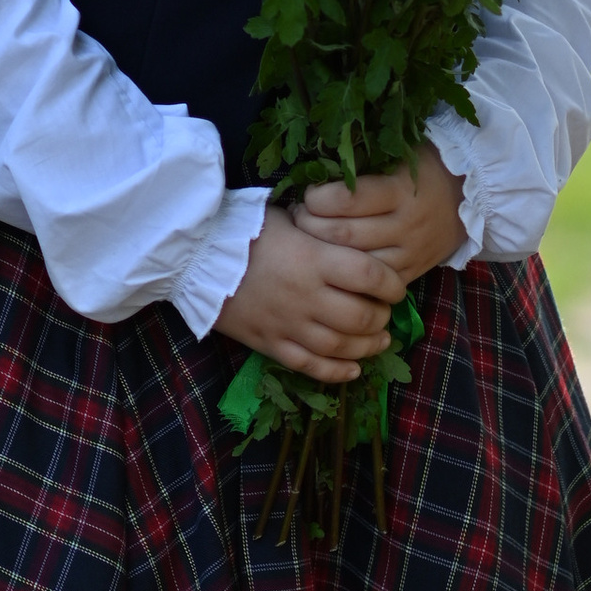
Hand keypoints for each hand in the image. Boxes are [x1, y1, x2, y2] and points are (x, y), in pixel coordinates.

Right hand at [215, 206, 407, 384]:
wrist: (193, 257)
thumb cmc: (242, 230)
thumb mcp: (287, 217)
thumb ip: (320, 230)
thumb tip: (349, 230)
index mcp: (313, 258)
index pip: (370, 275)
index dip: (392, 284)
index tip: (397, 286)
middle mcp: (306, 295)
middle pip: (361, 317)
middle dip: (382, 317)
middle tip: (385, 312)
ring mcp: (287, 324)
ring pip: (340, 347)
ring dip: (367, 346)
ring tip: (379, 340)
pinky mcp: (269, 344)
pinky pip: (310, 367)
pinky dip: (337, 372)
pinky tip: (353, 369)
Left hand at [291, 143, 467, 285]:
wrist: (471, 198)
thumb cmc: (423, 168)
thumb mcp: (398, 155)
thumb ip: (362, 163)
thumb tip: (313, 166)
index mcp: (401, 189)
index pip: (348, 199)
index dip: (318, 198)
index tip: (308, 193)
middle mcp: (406, 224)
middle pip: (344, 234)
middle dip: (310, 226)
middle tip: (297, 217)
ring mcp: (409, 253)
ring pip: (355, 264)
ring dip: (323, 253)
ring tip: (307, 239)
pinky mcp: (410, 273)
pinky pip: (372, 283)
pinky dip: (346, 274)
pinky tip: (331, 262)